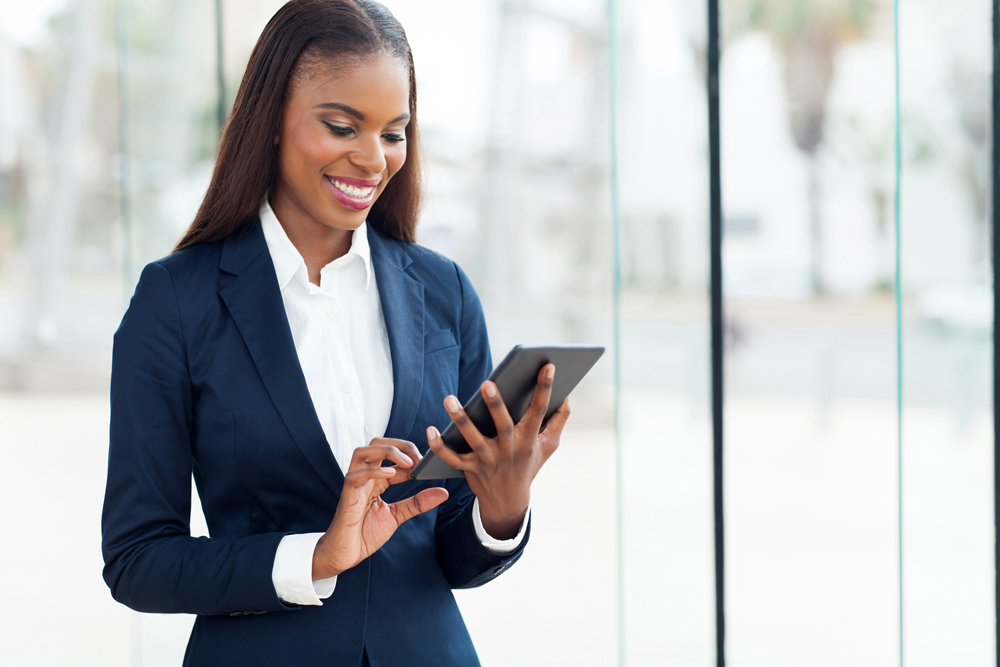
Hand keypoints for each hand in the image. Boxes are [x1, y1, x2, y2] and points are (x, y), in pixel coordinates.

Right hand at [311, 439, 448, 579]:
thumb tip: (443, 492)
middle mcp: (364, 477)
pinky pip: (355, 476)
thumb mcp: (397, 516)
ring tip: (408, 463)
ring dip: (387, 452)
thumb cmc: (365, 534)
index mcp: (375, 479)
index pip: (392, 455)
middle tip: (419, 458)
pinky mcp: (347, 496)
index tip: (427, 464)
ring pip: (362, 452)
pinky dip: (373, 471)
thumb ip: (418, 503)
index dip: (411, 455)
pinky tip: (391, 474)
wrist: (344, 555)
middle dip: (400, 445)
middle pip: (376, 443)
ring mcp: (354, 485)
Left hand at [427, 364, 569, 539]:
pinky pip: (452, 458)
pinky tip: (430, 430)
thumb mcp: (549, 445)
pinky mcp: (470, 469)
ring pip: (473, 440)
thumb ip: (559, 419)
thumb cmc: (529, 464)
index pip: (539, 410)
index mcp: (530, 439)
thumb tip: (567, 394)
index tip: (548, 365)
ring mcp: (488, 461)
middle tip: (487, 382)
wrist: (509, 502)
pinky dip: (439, 446)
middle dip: (495, 404)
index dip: (545, 388)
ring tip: (449, 399)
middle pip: (502, 425)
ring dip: (461, 420)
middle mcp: (509, 450)